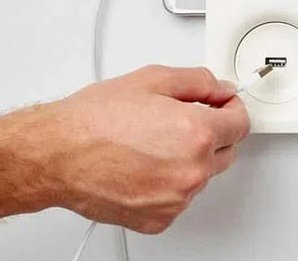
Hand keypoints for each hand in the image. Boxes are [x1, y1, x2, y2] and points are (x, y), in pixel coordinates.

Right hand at [29, 66, 248, 233]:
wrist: (56, 155)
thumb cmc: (94, 121)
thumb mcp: (153, 80)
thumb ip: (199, 82)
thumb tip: (220, 89)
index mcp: (198, 133)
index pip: (241, 123)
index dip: (231, 109)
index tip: (222, 105)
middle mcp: (192, 170)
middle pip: (227, 151)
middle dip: (213, 134)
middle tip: (182, 121)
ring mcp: (176, 198)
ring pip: (202, 176)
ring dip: (189, 160)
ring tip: (152, 144)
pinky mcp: (159, 219)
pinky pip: (178, 198)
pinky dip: (168, 183)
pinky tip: (143, 166)